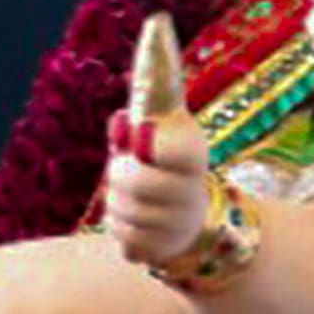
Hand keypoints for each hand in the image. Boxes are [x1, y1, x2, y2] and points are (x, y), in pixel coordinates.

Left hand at [98, 12, 218, 276]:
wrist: (194, 227)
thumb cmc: (163, 166)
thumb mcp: (158, 130)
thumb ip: (147, 105)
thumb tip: (145, 60)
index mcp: (192, 151)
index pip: (172, 147)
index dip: (150, 145)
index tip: (144, 140)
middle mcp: (191, 188)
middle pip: (129, 179)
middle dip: (122, 176)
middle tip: (133, 173)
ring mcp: (176, 225)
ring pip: (119, 210)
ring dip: (119, 205)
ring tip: (141, 201)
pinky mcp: (158, 253)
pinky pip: (121, 238)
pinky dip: (124, 232)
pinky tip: (142, 227)